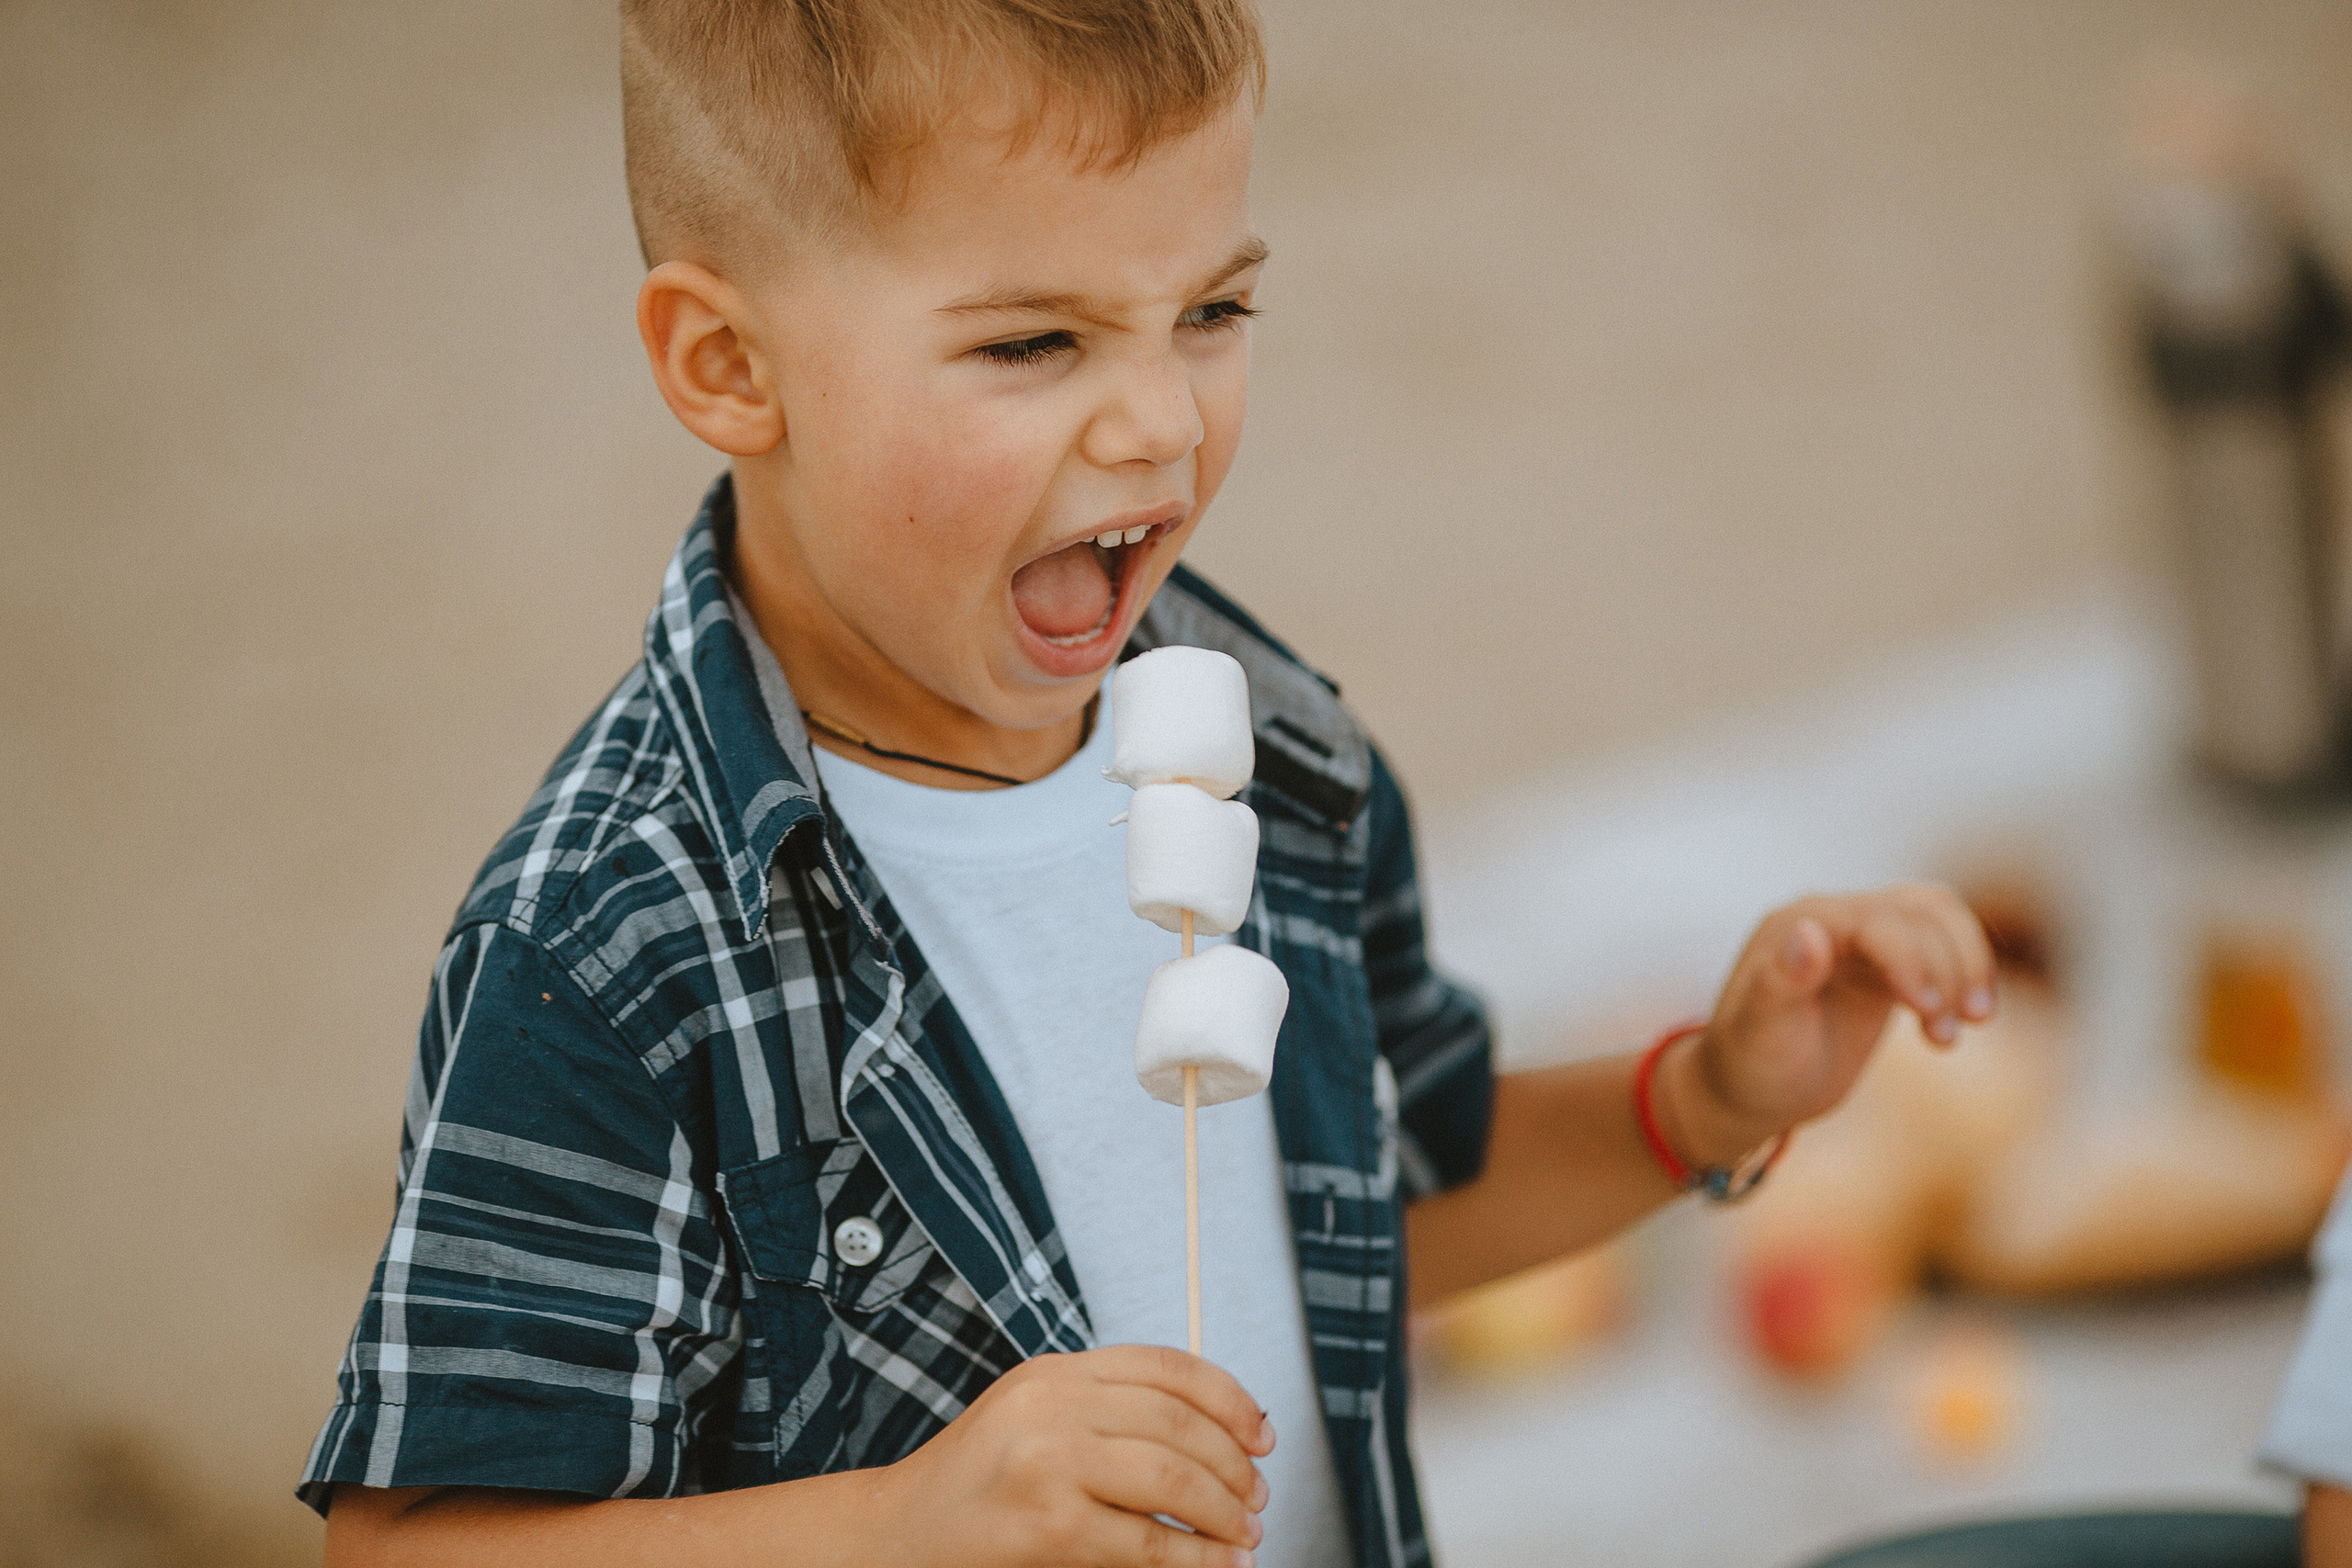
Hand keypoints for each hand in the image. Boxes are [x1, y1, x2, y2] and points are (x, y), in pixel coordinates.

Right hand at [871, 1344, 1273, 1567]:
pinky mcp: (1050, 1524)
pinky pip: (1148, 1543)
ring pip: (1174, 1481)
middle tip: (1258, 1499)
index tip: (1263, 1436)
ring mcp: (1050, 1462)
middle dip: (1235, 1465)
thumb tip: (1217, 1437)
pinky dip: (1196, 1559)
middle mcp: (1054, 1404)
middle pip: (1180, 1423)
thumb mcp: (1034, 1418)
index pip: (1169, 1368)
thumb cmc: (975, 1487)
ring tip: (1245, 1536)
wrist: (895, 1535)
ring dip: (1224, 1514)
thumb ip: (1105, 1410)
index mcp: (1056, 1370)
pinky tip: (1217, 1566)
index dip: (1231, 1401)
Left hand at [1663, 884, 1995, 1164]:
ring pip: (1939, 918)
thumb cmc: (1750, 1067)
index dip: (1910, 957)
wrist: (1753, 1091)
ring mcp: (1863, 937)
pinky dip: (1966, 976)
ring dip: (1967, 966)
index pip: (1873, 920)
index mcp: (1798, 924)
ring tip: (1970, 1026)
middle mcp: (1833, 918)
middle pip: (1918, 914)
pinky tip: (1959, 1024)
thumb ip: (1780, 983)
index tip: (1928, 1009)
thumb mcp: (1759, 1035)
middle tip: (1945, 1037)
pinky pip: (1943, 945)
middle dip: (1947, 969)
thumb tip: (1809, 930)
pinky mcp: (1887, 962)